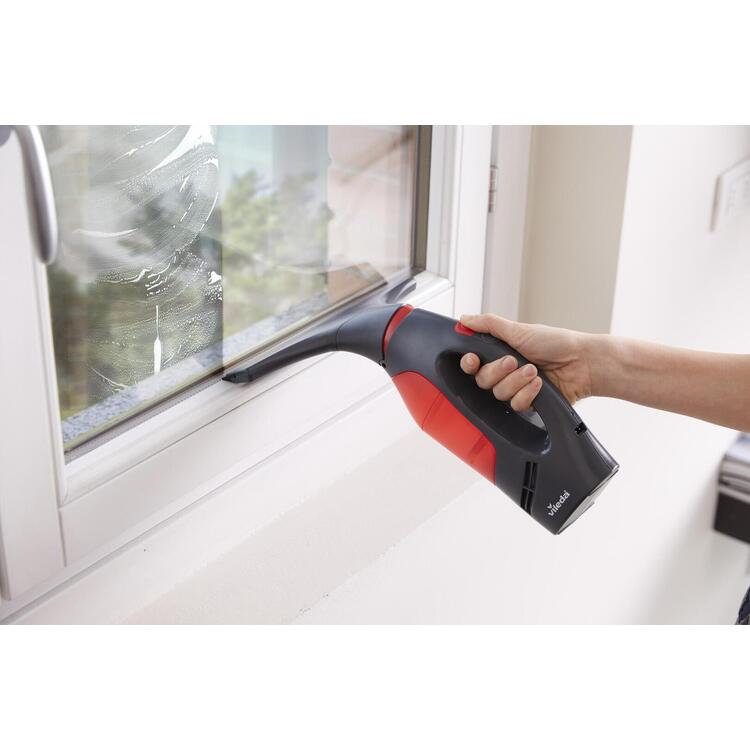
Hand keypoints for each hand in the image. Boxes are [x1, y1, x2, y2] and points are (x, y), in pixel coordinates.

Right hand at [458, 313, 593, 409]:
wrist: (582, 363)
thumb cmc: (556, 343)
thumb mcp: (519, 329)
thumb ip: (488, 324)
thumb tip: (464, 319)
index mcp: (499, 353)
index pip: (472, 364)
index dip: (469, 364)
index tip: (473, 360)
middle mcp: (504, 372)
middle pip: (482, 380)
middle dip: (498, 371)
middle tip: (513, 361)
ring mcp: (515, 388)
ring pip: (499, 393)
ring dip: (516, 381)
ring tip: (534, 371)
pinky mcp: (527, 403)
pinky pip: (515, 405)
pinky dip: (527, 393)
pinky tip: (540, 385)